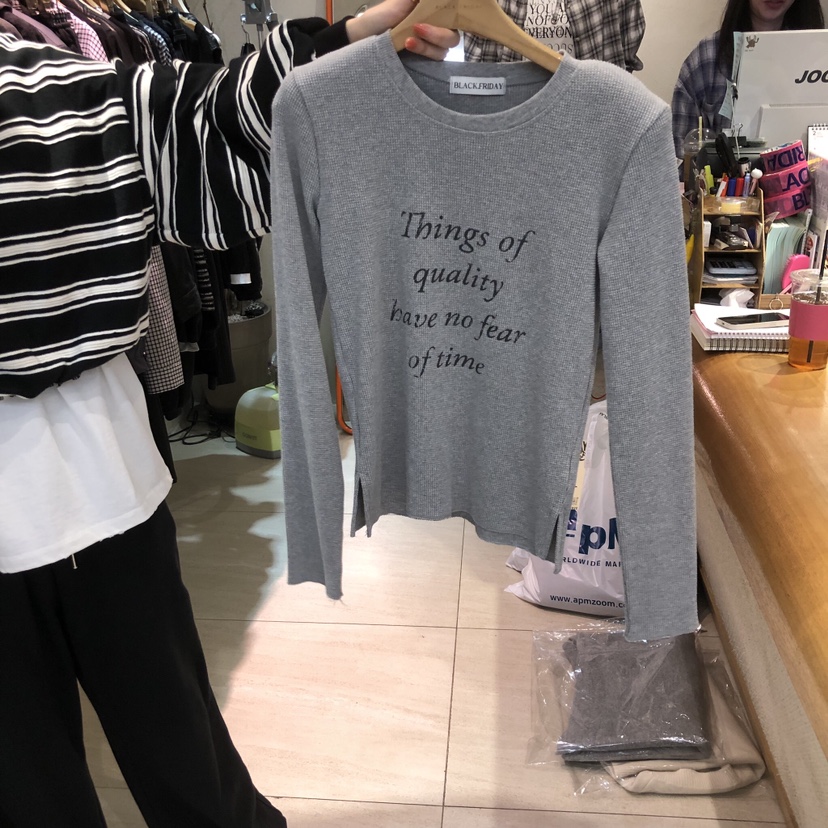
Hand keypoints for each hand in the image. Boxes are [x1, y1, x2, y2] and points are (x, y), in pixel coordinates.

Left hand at [345, 0, 459, 59]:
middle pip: (452, 37)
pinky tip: (408, 46)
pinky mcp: (422, 62)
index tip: (438, 12)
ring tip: (407, 41)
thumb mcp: (400, 0)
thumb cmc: (381, 16)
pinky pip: (433, 62)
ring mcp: (430, 47)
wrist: (364, 36)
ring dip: (427, 45)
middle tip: (417, 28)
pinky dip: (422, 52)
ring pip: (443, 51)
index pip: (453, 16)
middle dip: (437, 34)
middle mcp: (436, 30)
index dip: (452, 16)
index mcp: (433, 13)